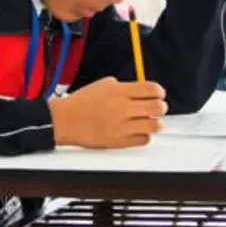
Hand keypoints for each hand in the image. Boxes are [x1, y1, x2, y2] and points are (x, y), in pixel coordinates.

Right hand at [48, 77, 167, 147]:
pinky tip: (138, 131)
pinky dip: (144, 136)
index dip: (159, 92)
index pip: (152, 89)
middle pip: (157, 107)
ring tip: (149, 122)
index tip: (159, 95)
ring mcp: (122, 126)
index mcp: (120, 91)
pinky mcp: (119, 141)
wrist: (65, 120)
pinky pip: (143, 140)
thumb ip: (125, 87)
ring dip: (155, 123)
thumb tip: (142, 91)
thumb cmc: (81, 103)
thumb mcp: (104, 85)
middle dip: (160, 107)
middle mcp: (123, 108)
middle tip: (157, 108)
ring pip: (154, 125)